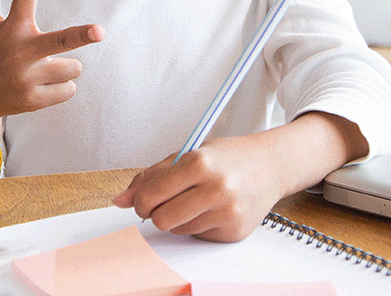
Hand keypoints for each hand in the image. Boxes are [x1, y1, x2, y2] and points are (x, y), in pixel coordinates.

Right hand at [0, 0, 102, 124]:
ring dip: (65, 66)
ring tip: (42, 67)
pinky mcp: (34, 101)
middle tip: (100, 31)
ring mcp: (27, 79)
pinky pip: (69, 89)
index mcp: (11, 28)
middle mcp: (20, 53)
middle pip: (59, 41)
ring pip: (73, 67)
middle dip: (81, 35)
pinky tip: (40, 85)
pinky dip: (61, 86)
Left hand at [112, 134, 285, 242]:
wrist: (270, 165)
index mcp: (199, 163)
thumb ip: (152, 176)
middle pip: (162, 219)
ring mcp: (227, 211)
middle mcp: (215, 188)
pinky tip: (212, 208)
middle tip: (165, 203)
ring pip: (179, 230)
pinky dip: (199, 225)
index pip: (151, 195)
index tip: (142, 201)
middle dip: (157, 213)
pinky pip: (199, 236)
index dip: (140, 202)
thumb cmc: (227, 157)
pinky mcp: (235, 230)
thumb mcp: (188, 154)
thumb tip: (120, 200)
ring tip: (196, 200)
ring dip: (180, 218)